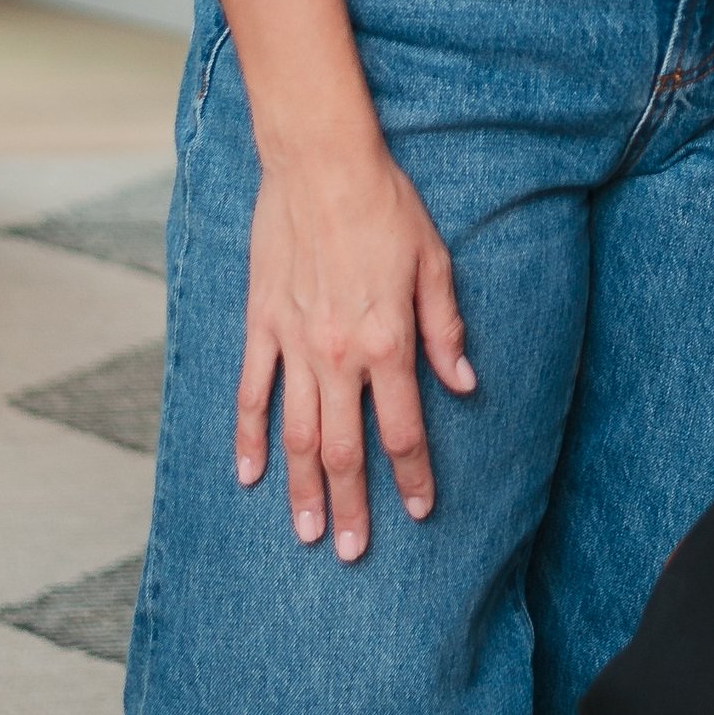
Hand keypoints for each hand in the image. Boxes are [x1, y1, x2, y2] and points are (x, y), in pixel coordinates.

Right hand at [238, 144, 475, 557]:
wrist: (321, 163)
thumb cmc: (385, 206)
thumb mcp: (433, 263)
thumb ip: (444, 329)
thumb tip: (463, 383)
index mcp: (386, 342)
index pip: (403, 430)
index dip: (412, 477)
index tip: (418, 512)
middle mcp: (337, 355)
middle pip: (344, 449)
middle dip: (351, 505)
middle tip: (352, 551)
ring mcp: (293, 343)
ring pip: (296, 435)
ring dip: (301, 489)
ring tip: (306, 533)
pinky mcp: (261, 324)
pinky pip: (251, 392)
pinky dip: (249, 436)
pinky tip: (250, 474)